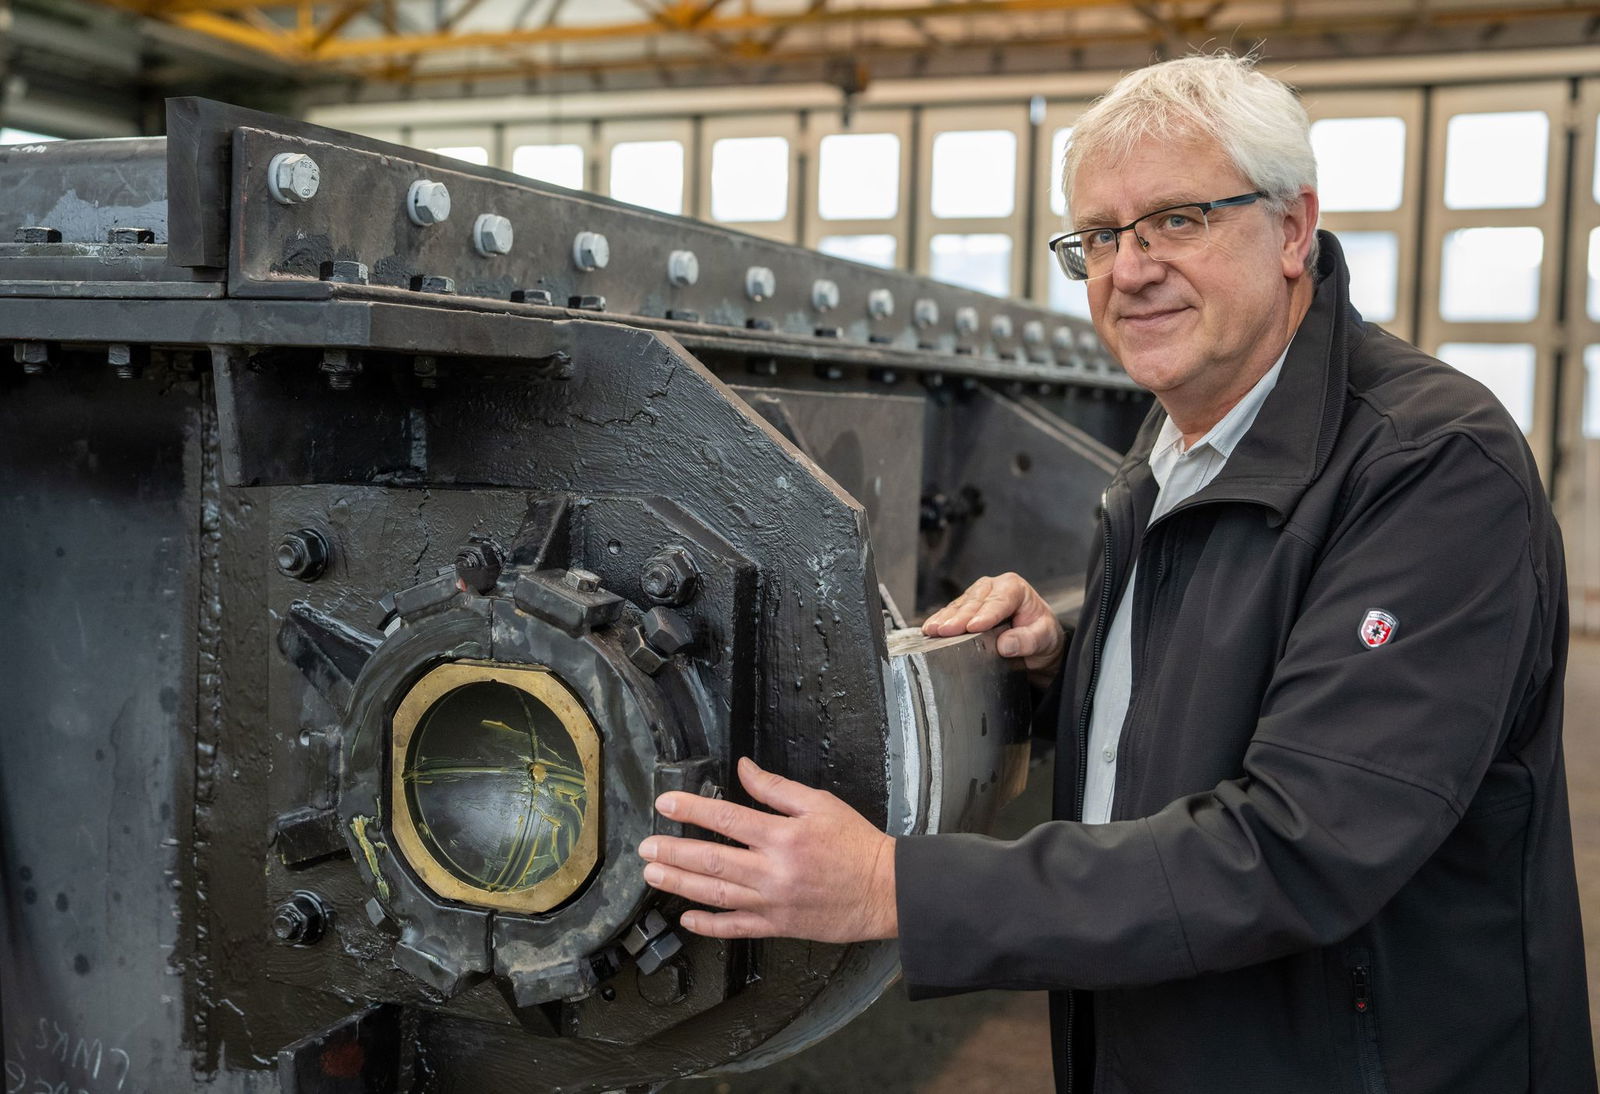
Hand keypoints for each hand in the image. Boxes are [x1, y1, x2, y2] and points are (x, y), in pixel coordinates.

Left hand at [638, 756, 897, 941]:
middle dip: (673, 852)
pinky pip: (737, 928)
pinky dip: (710, 924)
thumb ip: (776, 788)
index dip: (691, 810)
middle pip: (711, 860)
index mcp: (782, 836)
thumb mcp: (820, 803)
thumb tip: (743, 770)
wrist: (884, 890)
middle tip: (645, 848)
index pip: (726, 818)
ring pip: (716, 894)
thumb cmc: (856, 844)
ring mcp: (773, 902)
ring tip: (653, 875)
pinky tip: (688, 918)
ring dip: (680, 884)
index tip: (666, 804)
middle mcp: (772, 871)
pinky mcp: (778, 925)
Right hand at [921, 571, 1065, 686]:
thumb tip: (1006, 644)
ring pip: (959, 606)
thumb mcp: (1044, 638)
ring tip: (933, 630)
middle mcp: (994, 587)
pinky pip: (951, 612)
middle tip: (946, 631)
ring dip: (945, 619)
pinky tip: (930, 629)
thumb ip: (1027, 640)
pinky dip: (940, 621)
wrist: (1037, 641)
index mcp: (1015, 588)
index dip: (985, 614)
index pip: (999, 601)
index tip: (973, 627)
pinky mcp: (966, 607)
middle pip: (974, 602)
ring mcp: (978, 596)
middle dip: (959, 617)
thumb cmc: (1041, 633)